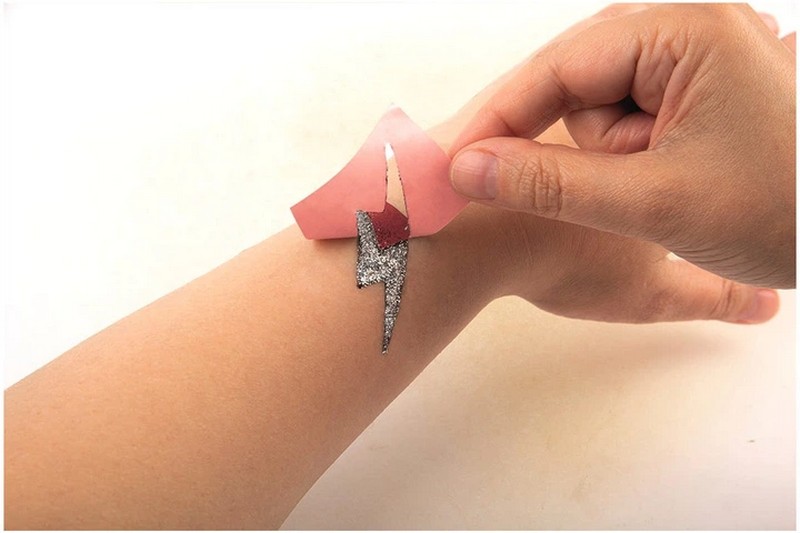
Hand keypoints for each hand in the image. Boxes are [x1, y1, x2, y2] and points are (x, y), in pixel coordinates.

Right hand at [448, 4, 794, 288]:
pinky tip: (661, 184)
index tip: (456, 165)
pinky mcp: (695, 92)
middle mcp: (693, 32)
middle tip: (611, 195)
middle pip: (579, 83)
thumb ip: (552, 185)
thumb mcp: (653, 204)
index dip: (505, 119)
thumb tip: (467, 169)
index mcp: (691, 33)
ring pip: (599, 106)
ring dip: (607, 158)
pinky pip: (627, 118)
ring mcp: (695, 62)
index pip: (565, 65)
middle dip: (574, 145)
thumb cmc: (781, 213)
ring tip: (661, 191)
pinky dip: (623, 158)